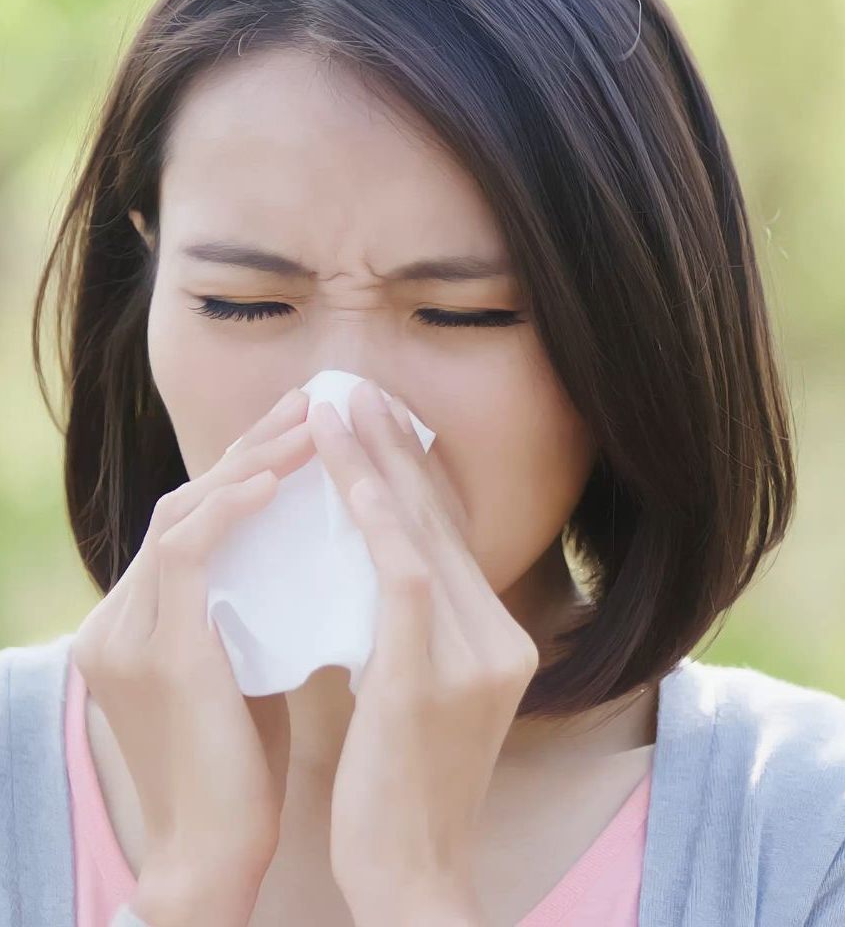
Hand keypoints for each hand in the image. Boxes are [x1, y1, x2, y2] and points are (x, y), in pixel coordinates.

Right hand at [71, 386, 316, 922]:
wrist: (213, 851)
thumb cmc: (241, 761)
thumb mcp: (243, 660)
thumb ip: (253, 602)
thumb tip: (312, 544)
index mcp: (148, 614)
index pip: (200, 515)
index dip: (251, 464)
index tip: (309, 426)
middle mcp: (125, 613)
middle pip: (189, 498)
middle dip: (254, 444)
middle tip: (313, 400)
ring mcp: (130, 630)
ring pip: (184, 512)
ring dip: (251, 461)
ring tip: (311, 422)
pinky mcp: (154, 651)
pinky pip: (186, 553)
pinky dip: (229, 509)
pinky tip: (276, 478)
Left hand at [307, 381, 539, 924]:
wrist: (411, 876)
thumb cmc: (395, 790)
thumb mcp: (409, 696)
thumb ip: (397, 632)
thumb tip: (345, 568)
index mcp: (499, 640)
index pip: (451, 539)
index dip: (412, 476)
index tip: (374, 428)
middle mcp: (502, 636)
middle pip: (443, 521)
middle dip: (395, 449)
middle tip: (354, 390)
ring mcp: (478, 654)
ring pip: (423, 532)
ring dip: (376, 462)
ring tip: (338, 406)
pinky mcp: (437, 671)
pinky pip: (406, 570)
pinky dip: (375, 511)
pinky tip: (345, 466)